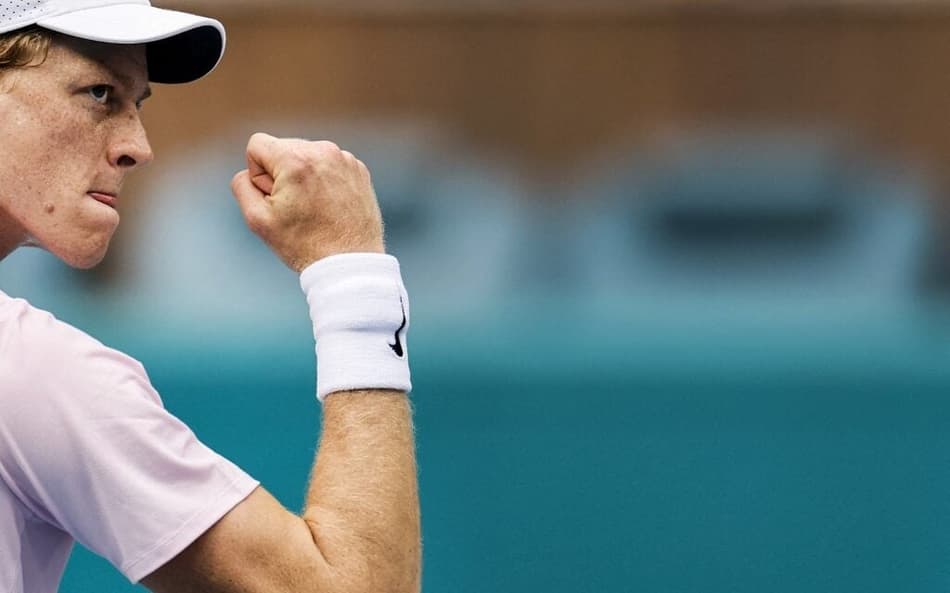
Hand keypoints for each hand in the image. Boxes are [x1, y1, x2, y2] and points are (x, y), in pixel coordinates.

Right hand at [230, 133, 384, 271]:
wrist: (349, 263)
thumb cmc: (303, 244)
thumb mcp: (257, 219)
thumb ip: (242, 185)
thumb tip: (249, 172)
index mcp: (296, 159)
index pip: (257, 144)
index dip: (258, 174)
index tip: (275, 197)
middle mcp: (323, 150)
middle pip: (283, 148)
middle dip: (281, 174)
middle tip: (296, 207)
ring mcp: (345, 159)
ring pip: (307, 156)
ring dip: (303, 176)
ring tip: (314, 208)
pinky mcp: (359, 170)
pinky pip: (329, 165)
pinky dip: (325, 181)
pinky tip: (330, 206)